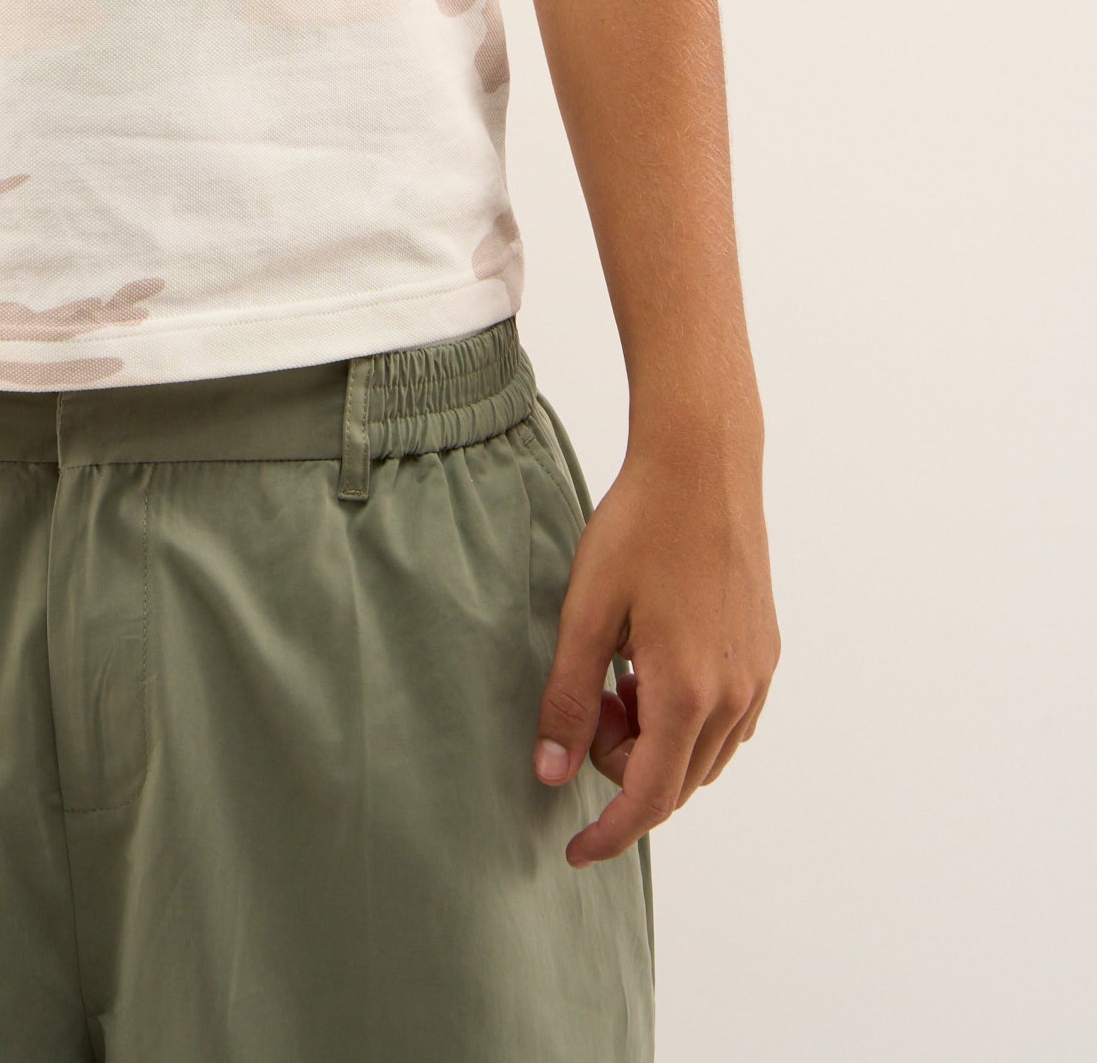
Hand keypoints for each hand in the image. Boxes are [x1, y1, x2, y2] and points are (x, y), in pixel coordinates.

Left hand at [532, 428, 778, 867]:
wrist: (703, 465)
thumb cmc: (639, 528)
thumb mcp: (585, 612)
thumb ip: (567, 698)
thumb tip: (551, 774)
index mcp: (687, 693)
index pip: (649, 799)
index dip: (609, 834)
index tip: (575, 852)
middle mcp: (734, 697)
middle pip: (675, 781)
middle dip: (622, 767)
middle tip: (589, 699)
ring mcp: (758, 676)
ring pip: (704, 755)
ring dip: (655, 743)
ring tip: (618, 674)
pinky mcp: (766, 653)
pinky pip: (728, 722)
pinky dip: (686, 719)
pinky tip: (652, 663)